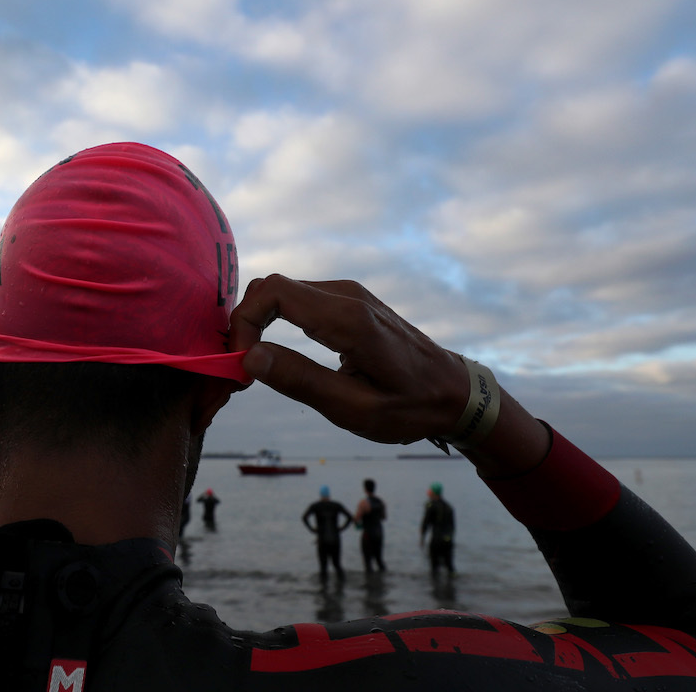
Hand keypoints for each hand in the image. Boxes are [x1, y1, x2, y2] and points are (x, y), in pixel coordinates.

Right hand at [229, 275, 466, 445]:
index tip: (241, 361)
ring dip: (260, 322)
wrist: (454, 392)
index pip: (273, 292)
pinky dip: (278, 320)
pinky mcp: (350, 300)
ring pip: (282, 290)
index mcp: (348, 319)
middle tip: (244, 367)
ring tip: (260, 365)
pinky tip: (281, 354)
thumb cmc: (410, 407)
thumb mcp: (355, 409)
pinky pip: (300, 298)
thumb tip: (249, 356)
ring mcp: (349, 293)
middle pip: (272, 286)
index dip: (244, 321)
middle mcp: (347, 295)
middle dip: (247, 322)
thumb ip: (301, 381)